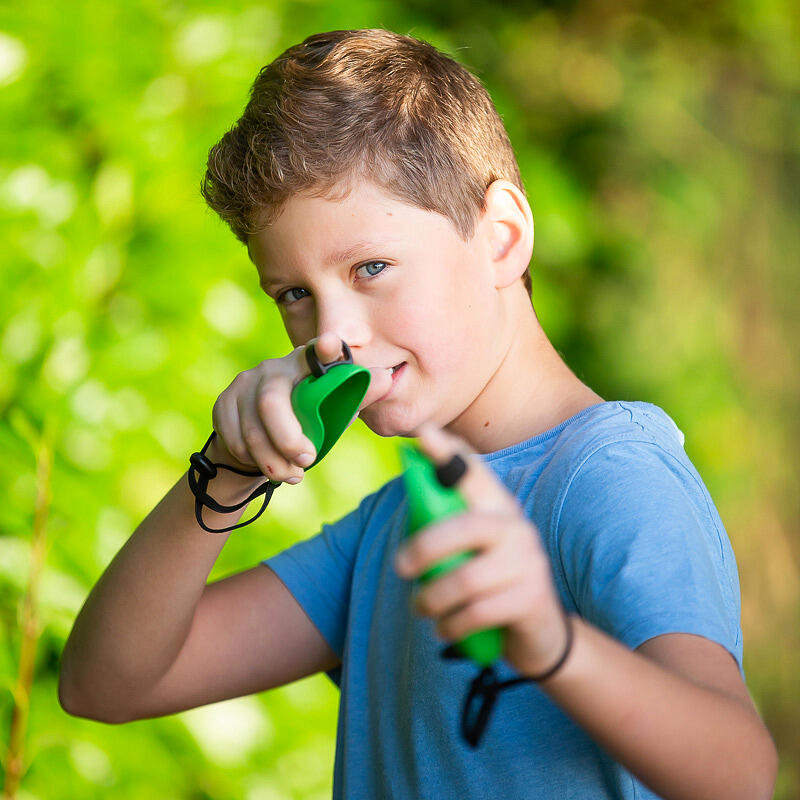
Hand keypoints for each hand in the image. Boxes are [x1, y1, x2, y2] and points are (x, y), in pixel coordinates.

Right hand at [210, 332, 392, 482]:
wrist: (259, 441)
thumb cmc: (309, 421)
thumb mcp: (336, 410)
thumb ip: (358, 396)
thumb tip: (387, 378)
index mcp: (307, 365)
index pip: (317, 351)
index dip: (324, 347)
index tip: (330, 344)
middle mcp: (274, 368)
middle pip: (272, 401)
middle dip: (288, 438)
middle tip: (307, 462)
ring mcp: (245, 383)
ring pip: (253, 429)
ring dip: (273, 460)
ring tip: (293, 476)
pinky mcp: (224, 402)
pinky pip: (235, 438)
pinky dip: (253, 459)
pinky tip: (269, 466)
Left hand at [393, 422, 569, 677]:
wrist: (539, 634)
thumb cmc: (489, 583)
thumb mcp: (470, 549)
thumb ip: (445, 523)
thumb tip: (409, 489)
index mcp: (497, 508)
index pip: (473, 472)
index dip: (448, 453)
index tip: (422, 434)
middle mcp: (517, 528)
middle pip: (465, 527)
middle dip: (425, 548)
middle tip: (400, 567)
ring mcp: (528, 563)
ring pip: (466, 579)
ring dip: (433, 599)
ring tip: (420, 608)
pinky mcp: (531, 599)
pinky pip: (478, 612)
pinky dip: (451, 625)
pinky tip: (444, 628)